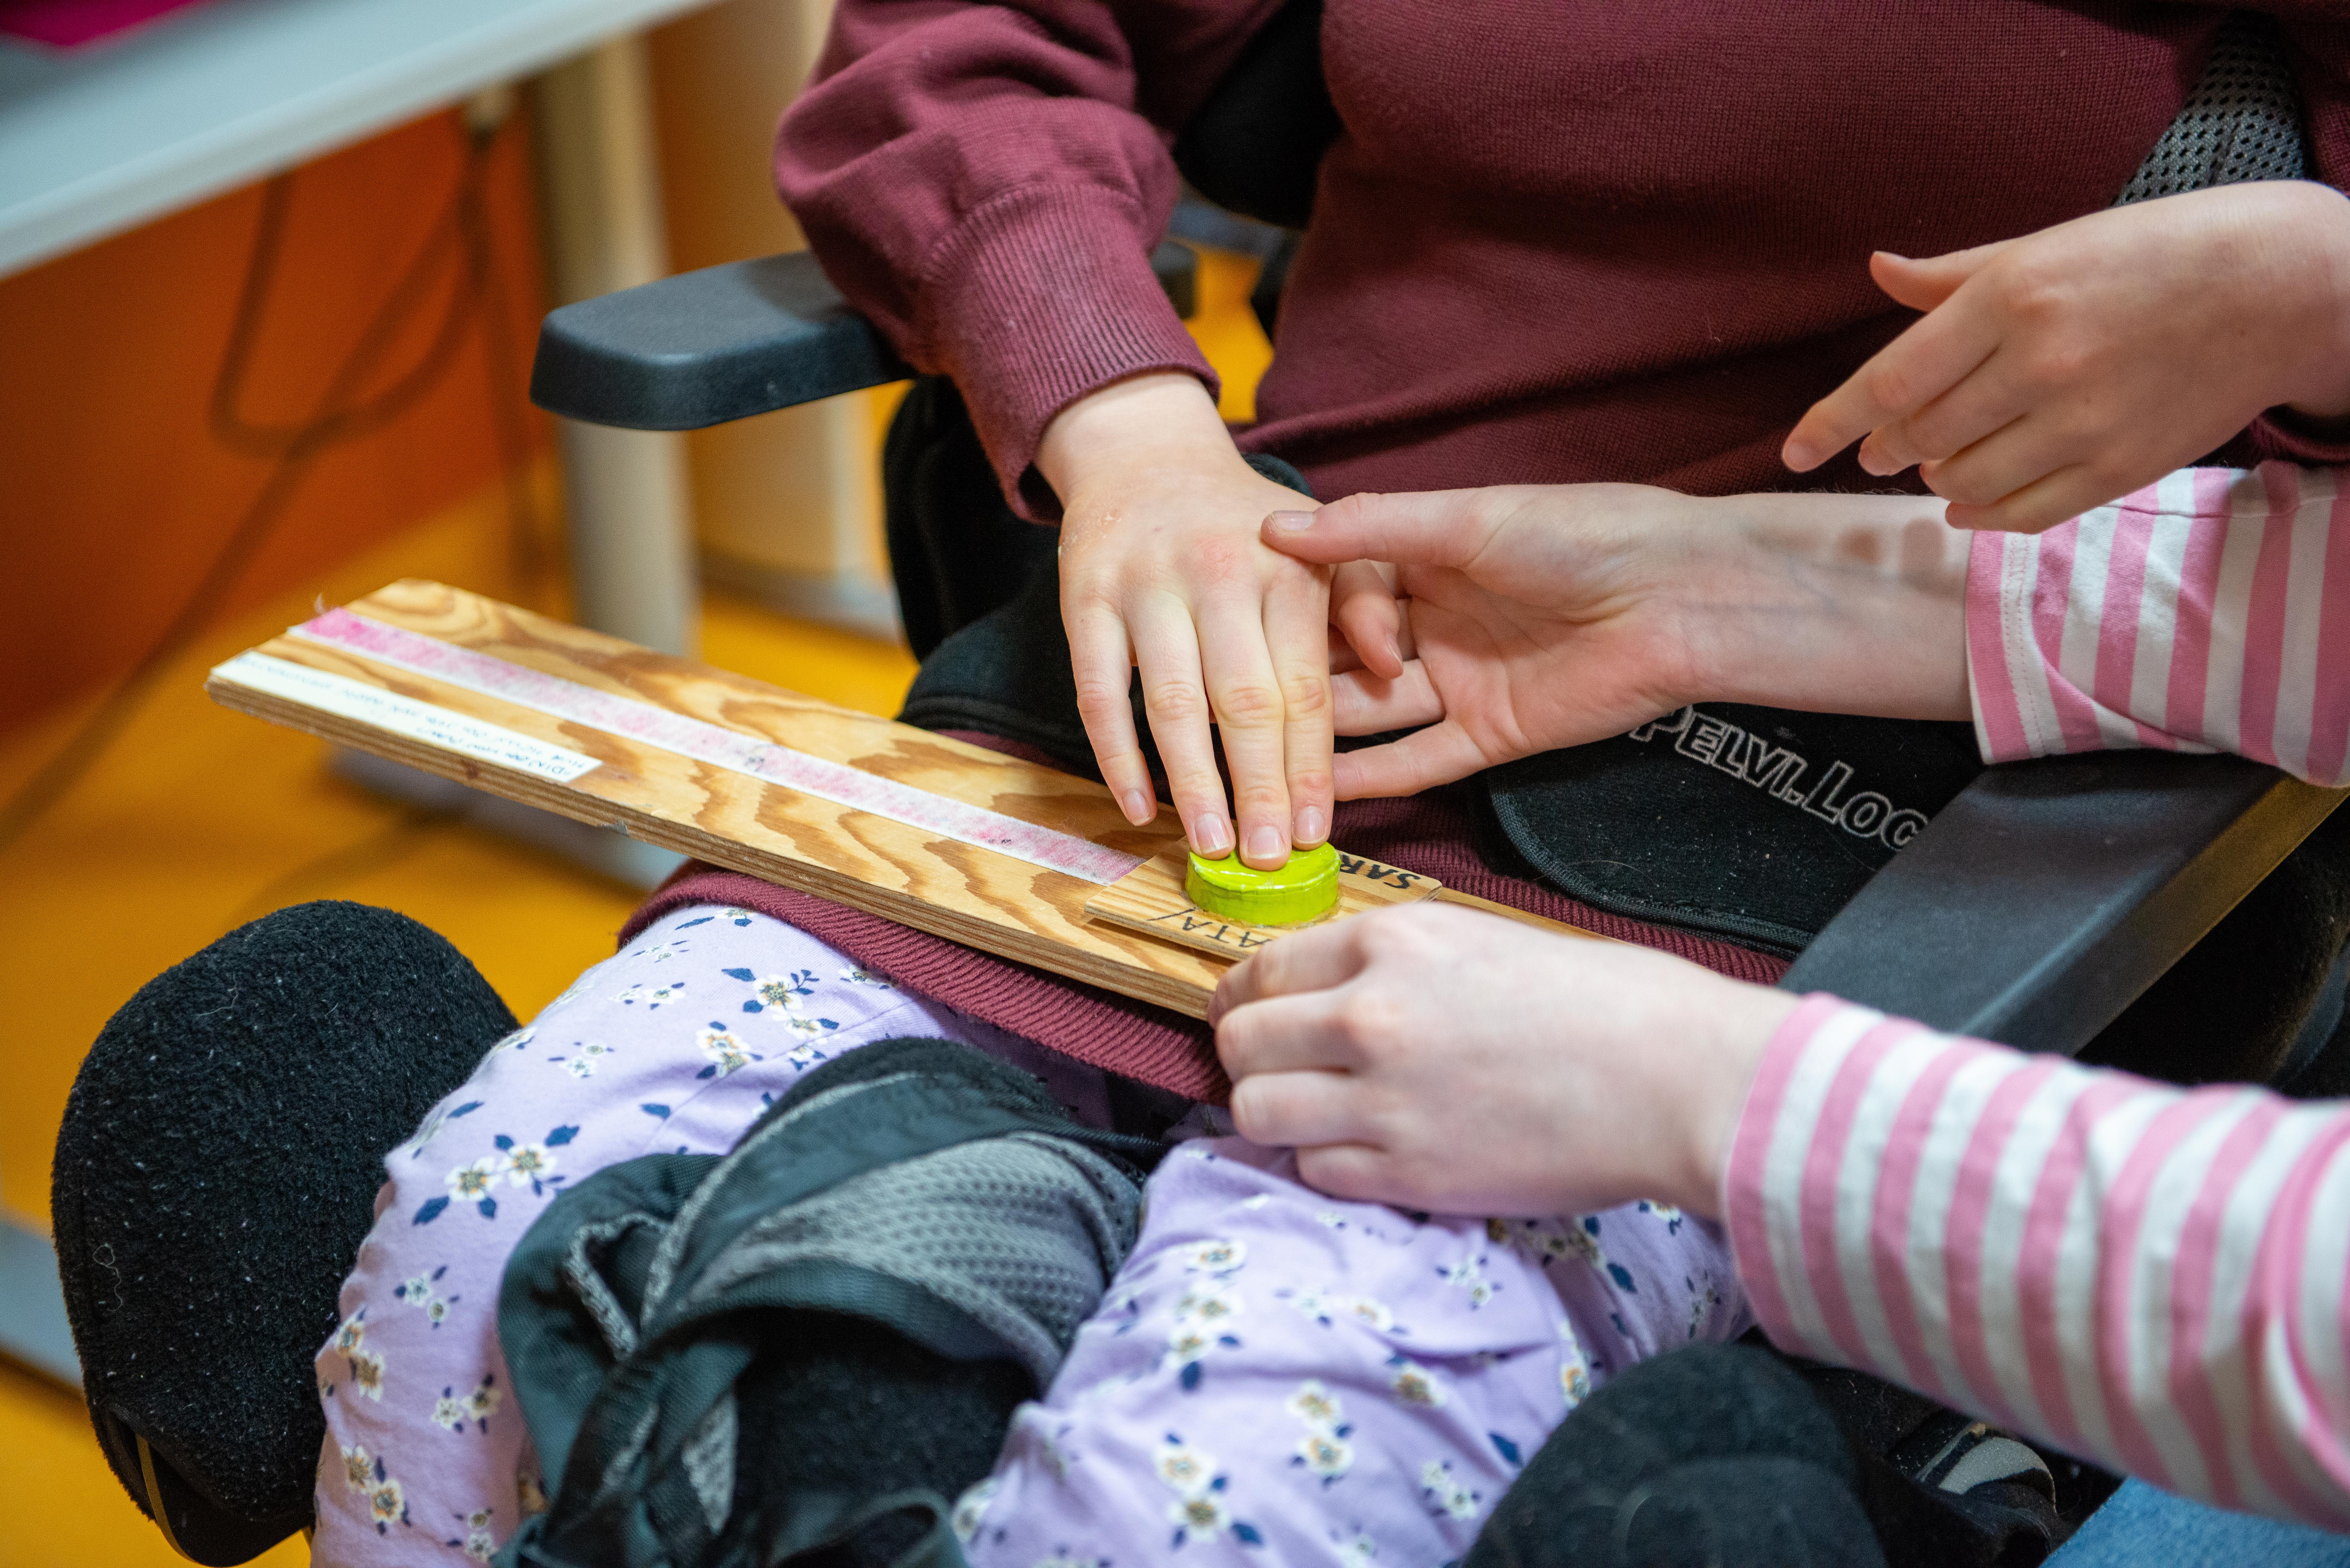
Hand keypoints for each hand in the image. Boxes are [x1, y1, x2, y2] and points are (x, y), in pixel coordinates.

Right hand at [1042, 373, 1329, 866]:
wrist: (1146, 456)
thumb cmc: (1246, 520)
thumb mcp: (1323, 541)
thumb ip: (1366, 597)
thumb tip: (1387, 666)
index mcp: (1288, 568)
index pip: (1303, 686)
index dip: (1309, 766)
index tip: (1315, 831)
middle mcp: (1220, 574)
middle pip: (1243, 702)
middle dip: (1258, 788)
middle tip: (1267, 858)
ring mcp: (1147, 586)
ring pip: (1173, 703)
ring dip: (1192, 783)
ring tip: (1210, 846)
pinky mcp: (1086, 598)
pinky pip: (1099, 691)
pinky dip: (1116, 755)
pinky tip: (1138, 807)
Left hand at [1210, 902, 1797, 1218]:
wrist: (1672, 1077)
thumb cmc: (1601, 1002)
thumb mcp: (1479, 941)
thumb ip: (1393, 965)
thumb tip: (1327, 996)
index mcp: (1392, 942)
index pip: (1263, 969)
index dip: (1244, 997)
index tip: (1247, 1014)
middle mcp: (1370, 1014)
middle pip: (1241, 1042)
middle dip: (1247, 1057)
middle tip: (1276, 1070)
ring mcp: (1382, 1099)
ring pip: (1257, 1112)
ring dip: (1273, 1116)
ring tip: (1312, 1117)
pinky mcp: (1408, 1172)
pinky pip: (1314, 1171)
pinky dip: (1327, 1165)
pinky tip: (1368, 1153)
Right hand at [1261, 483, 1969, 798]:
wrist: (1678, 596)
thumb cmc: (1581, 536)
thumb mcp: (1466, 519)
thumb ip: (1369, 529)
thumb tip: (1272, 527)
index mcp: (1428, 559)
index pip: (1342, 592)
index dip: (1331, 617)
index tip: (1341, 636)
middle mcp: (1436, 622)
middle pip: (1347, 656)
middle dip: (1297, 682)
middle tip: (1235, 711)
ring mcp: (1460, 682)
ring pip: (1375, 714)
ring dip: (1322, 739)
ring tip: (1257, 767)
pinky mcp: (1490, 736)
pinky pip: (1419, 762)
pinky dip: (1373, 780)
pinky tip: (1320, 796)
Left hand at [1783, 181, 2349, 530]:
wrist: (2276, 287)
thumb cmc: (2152, 254)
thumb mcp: (2047, 245)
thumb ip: (1954, 275)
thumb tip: (1878, 271)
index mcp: (2013, 298)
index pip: (1891, 379)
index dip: (1833, 421)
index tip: (1794, 451)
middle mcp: (2041, 362)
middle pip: (1922, 433)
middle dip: (1889, 445)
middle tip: (1887, 444)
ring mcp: (2083, 421)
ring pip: (1964, 479)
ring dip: (1936, 475)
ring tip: (1941, 456)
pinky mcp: (2120, 466)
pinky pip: (2023, 513)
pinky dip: (1981, 514)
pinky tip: (1967, 503)